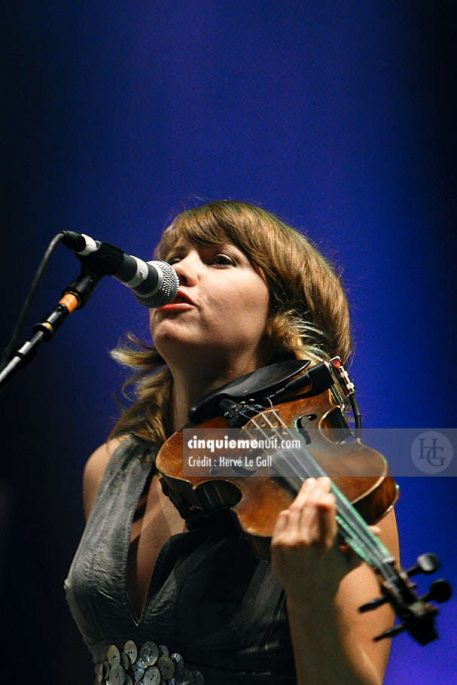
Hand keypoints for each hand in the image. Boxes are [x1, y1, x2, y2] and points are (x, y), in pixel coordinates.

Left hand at [271, 477, 377, 607]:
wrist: (308, 597)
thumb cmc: (333, 576)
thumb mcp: (350, 562)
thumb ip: (360, 543)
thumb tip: (377, 530)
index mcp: (325, 546)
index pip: (323, 511)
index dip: (325, 496)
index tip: (329, 488)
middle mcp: (304, 543)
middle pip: (308, 506)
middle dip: (315, 489)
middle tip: (320, 480)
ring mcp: (288, 544)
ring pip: (295, 510)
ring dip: (303, 495)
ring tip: (309, 485)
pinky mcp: (276, 545)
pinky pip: (283, 519)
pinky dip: (291, 510)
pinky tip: (298, 505)